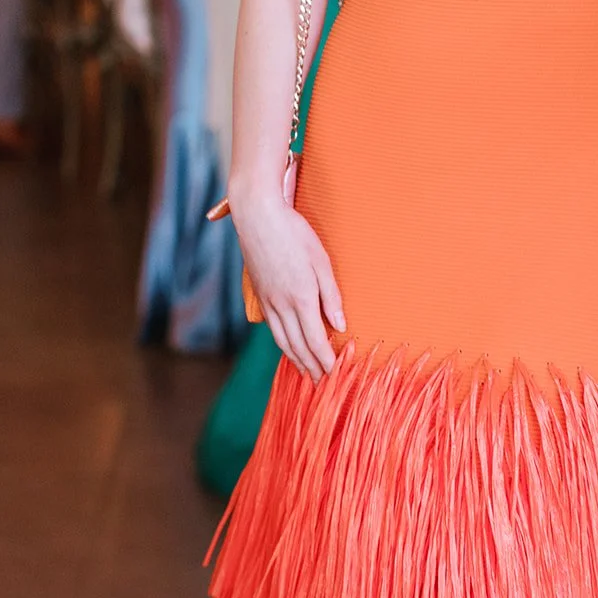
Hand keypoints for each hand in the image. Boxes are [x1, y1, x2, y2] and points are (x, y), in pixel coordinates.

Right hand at [228, 181, 344, 381]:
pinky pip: (272, 327)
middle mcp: (282, 304)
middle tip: (322, 382)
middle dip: (311, 366)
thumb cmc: (294, 233)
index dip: (325, 359)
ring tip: (306, 372)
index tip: (334, 373)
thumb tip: (340, 325)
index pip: (315, 340)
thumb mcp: (321, 260)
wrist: (257, 216)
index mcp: (301, 297)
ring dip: (295, 359)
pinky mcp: (260, 294)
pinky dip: (282, 343)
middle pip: (297, 345)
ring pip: (282, 339)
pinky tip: (288, 347)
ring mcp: (268, 300)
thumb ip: (331, 296)